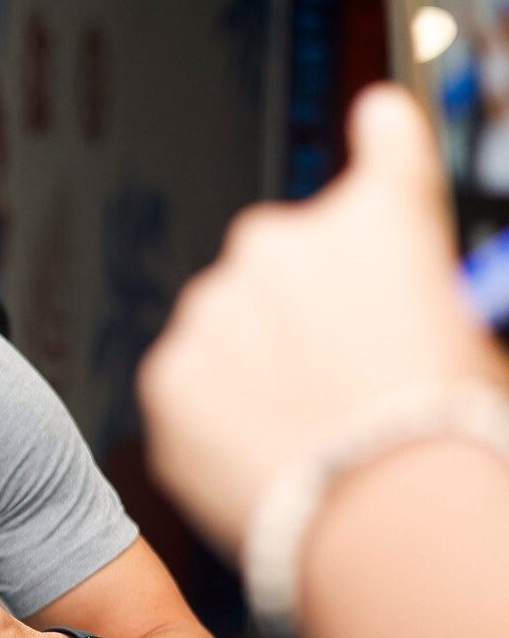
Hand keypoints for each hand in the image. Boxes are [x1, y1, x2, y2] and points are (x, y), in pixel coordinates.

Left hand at [140, 83, 499, 556]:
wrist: (384, 516)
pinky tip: (265, 457)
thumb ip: (417, 300)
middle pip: (284, 265)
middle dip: (301, 312)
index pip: (385, 139)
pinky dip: (216, 418)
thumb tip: (401, 315)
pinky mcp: (168, 371)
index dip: (382, 136)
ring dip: (253, 366)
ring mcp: (215, 305)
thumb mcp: (471, 344)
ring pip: (229, 328)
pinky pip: (191, 388)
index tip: (375, 121)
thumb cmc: (447, 436)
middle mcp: (283, 241)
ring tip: (306, 432)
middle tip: (338, 383)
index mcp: (381, 217)